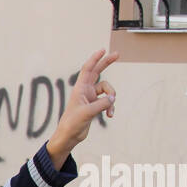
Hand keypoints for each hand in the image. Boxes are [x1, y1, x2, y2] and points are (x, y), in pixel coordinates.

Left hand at [47, 49, 118, 166]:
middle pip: (98, 72)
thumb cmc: (72, 123)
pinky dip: (111, 107)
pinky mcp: (95, 106)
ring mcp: (91, 98)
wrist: (69, 136)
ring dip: (111, 99)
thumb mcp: (87, 112)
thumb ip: (102, 104)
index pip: (87, 69)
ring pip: (107, 91)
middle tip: (117, 54)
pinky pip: (107, 102)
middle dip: (106, 63)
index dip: (95, 59)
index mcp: (80, 89)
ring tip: (109, 110)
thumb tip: (113, 98)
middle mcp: (85, 91)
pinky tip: (110, 115)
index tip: (102, 50)